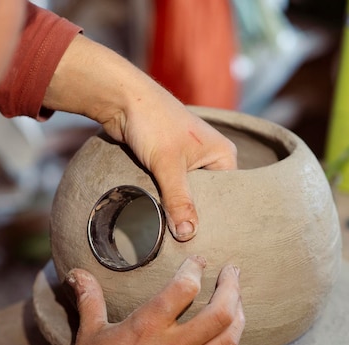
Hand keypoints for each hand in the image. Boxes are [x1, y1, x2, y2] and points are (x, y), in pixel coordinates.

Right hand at [53, 256, 243, 344]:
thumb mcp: (89, 334)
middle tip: (233, 273)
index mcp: (146, 327)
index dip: (195, 268)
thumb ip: (89, 299)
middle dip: (232, 287)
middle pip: (219, 312)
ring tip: (237, 304)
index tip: (198, 262)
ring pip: (229, 341)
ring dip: (239, 318)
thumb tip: (77, 273)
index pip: (183, 288)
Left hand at [104, 92, 237, 241]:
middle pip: (206, 198)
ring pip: (185, 194)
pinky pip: (170, 188)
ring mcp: (188, 161)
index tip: (203, 240)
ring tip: (170, 232)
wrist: (122, 99)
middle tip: (184, 240)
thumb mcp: (168, 165)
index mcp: (223, 156)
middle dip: (192, 214)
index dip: (214, 218)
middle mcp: (210, 158)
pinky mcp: (168, 163)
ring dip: (175, 207)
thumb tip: (187, 234)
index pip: (226, 197)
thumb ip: (179, 200)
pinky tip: (158, 215)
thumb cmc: (153, 122)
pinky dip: (163, 198)